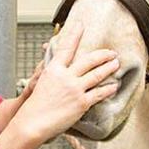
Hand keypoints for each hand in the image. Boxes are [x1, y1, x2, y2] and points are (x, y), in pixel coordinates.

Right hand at [12, 22, 118, 143]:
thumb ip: (50, 73)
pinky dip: (108, 89)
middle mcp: (66, 76)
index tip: (81, 24)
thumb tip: (54, 66)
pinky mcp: (81, 103)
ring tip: (116, 63)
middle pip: (89, 60)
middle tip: (111, 52)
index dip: (75, 34)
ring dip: (109, 68)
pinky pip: (99, 94)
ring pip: (97, 75)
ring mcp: (75, 89)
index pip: (67, 48)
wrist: (32, 123)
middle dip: (102, 54)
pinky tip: (114, 86)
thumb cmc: (34, 106)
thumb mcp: (39, 83)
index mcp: (53, 69)